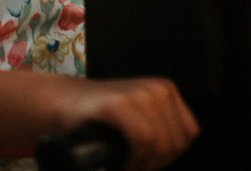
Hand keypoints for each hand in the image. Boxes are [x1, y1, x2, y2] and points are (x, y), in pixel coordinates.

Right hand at [70, 77, 198, 170]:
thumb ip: (162, 128)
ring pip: (161, 145)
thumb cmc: (100, 118)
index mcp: (166, 90)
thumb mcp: (141, 115)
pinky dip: (134, 161)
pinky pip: (144, 141)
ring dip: (143, 165)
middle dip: (154, 164)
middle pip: (175, 143)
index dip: (168, 156)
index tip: (147, 161)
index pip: (188, 134)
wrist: (62, 104)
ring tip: (126, 163)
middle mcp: (156, 88)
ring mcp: (138, 93)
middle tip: (132, 164)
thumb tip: (173, 153)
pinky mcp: (118, 103)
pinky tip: (118, 162)